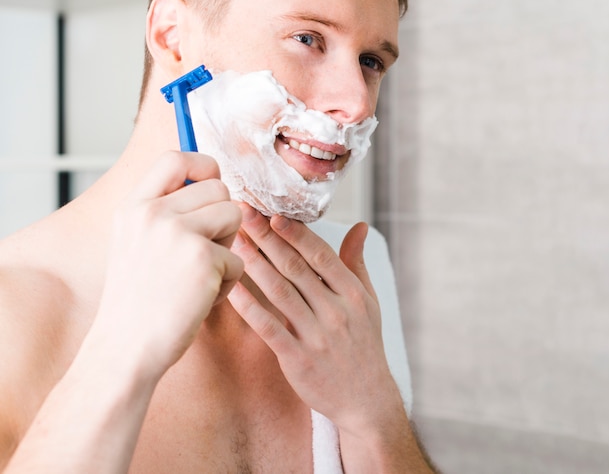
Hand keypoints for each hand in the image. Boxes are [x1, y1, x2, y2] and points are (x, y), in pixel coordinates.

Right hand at [95, 151, 243, 378]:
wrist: (125, 350)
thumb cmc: (137, 300)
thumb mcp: (134, 242)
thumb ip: (162, 210)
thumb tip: (209, 180)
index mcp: (134, 206)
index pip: (174, 157)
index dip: (201, 164)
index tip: (209, 183)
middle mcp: (153, 213)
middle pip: (218, 188)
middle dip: (222, 217)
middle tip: (203, 249)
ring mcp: (178, 234)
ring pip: (234, 216)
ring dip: (228, 245)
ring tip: (202, 272)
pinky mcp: (204, 259)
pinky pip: (239, 258)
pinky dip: (228, 281)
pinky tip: (201, 298)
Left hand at [228, 204, 399, 432]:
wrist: (366, 400)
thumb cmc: (365, 344)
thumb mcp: (369, 301)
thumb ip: (356, 262)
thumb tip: (359, 226)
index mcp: (353, 294)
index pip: (320, 255)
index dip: (295, 233)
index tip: (273, 213)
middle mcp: (336, 311)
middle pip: (295, 267)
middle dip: (267, 238)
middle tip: (244, 213)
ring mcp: (316, 336)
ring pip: (279, 291)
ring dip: (254, 263)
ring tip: (233, 241)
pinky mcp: (297, 358)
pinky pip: (268, 326)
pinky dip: (249, 305)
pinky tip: (232, 286)